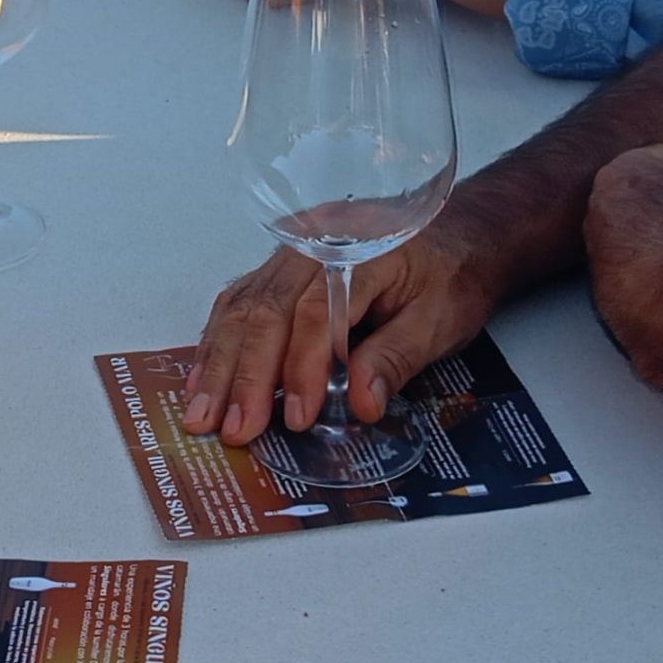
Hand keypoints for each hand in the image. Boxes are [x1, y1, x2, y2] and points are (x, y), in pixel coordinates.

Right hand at [183, 220, 500, 444]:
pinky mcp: (279, 268)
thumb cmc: (452, 276)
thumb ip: (396, 358)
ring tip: (201, 413)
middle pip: (266, 309)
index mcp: (359, 252)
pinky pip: (239, 302)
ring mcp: (290, 253)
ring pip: (243, 307)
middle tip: (232, 428)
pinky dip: (217, 343)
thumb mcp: (441, 320)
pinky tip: (202, 377)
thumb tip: (360, 405)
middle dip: (244, 375)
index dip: (302, 368)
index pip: (316, 313)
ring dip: (219, 364)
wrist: (460, 234)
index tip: (297, 417)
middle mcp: (314, 245)